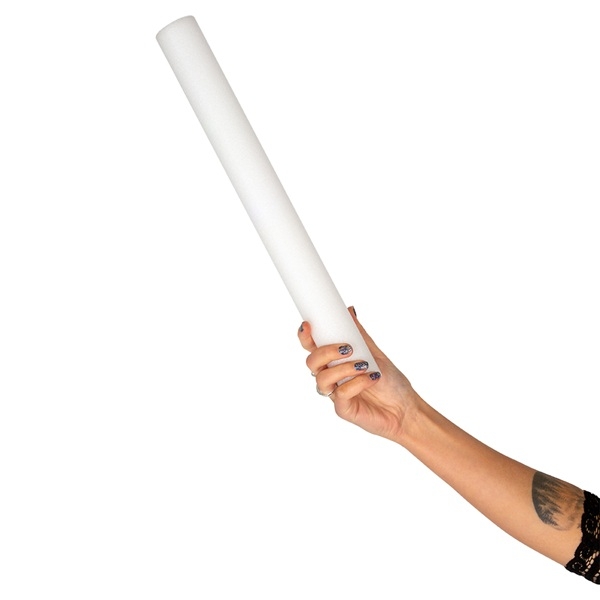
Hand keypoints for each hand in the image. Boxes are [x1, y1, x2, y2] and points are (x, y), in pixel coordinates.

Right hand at [298, 308, 422, 443]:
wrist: (406, 408)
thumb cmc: (390, 382)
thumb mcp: (374, 352)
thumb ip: (359, 334)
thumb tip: (349, 310)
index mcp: (334, 362)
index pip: (312, 347)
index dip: (305, 336)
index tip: (308, 325)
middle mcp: (331, 377)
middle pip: (311, 362)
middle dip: (325, 352)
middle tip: (347, 348)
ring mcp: (335, 394)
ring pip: (322, 379)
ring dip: (343, 368)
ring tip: (363, 365)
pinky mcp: (343, 409)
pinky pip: (340, 394)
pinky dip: (356, 383)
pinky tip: (371, 378)